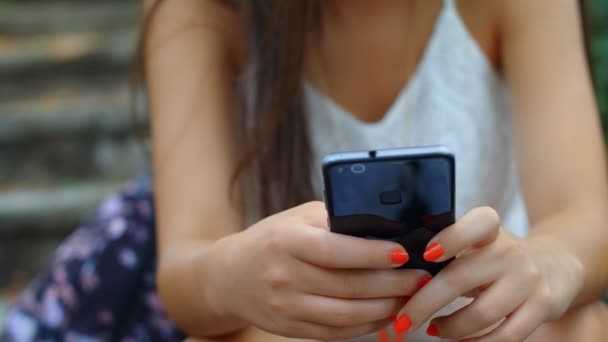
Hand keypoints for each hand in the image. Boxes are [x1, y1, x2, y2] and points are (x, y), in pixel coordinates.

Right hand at [204, 202, 428, 339]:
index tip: (404, 253)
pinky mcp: (290, 328)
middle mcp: (283, 275)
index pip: (334, 250)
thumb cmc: (273, 238)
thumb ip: (336, 221)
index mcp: (286, 240)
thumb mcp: (299, 218)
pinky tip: (385, 314)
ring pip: (346, 315)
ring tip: (409, 297)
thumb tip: (386, 230)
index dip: (372, 254)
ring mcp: (285, 306)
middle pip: (347, 287)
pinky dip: (366, 326)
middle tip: (420, 277)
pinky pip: (335, 333)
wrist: (231, 275)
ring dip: (385, 308)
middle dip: (392, 284)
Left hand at [394, 207, 583, 340]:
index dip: (452, 237)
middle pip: (461, 278)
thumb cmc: (498, 256)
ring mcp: (528, 280)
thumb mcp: (478, 243)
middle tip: (401, 321)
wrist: (555, 266)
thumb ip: (448, 249)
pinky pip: (505, 336)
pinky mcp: (542, 307)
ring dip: (449, 329)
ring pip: (481, 314)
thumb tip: (398, 272)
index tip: (427, 254)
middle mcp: (510, 252)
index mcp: (490, 231)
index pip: (479, 223)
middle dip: (423, 304)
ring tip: (432, 329)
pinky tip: (458, 341)